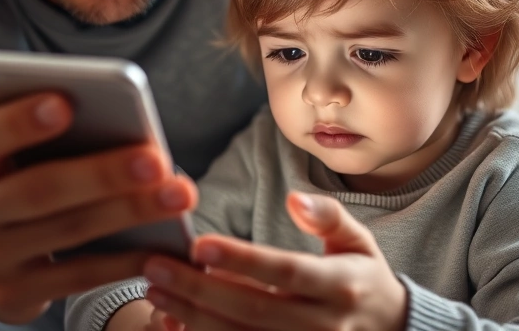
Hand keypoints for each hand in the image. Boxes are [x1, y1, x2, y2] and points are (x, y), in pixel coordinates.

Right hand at [0, 93, 197, 323]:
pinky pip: (81, 276)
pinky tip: (163, 244)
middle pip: (39, 189)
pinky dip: (126, 259)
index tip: (65, 103)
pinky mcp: (13, 298)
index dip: (21, 122)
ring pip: (69, 231)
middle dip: (103, 173)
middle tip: (155, 158)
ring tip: (178, 193)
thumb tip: (112, 116)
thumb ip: (30, 136)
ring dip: (131, 211)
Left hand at [142, 192, 407, 330]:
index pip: (284, 271)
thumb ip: (328, 216)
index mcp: (340, 285)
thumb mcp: (359, 240)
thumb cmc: (362, 279)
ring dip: (193, 319)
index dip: (241, 259)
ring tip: (156, 294)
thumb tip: (294, 199)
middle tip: (156, 268)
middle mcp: (323, 325)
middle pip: (253, 309)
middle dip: (200, 290)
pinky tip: (174, 323)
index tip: (199, 243)